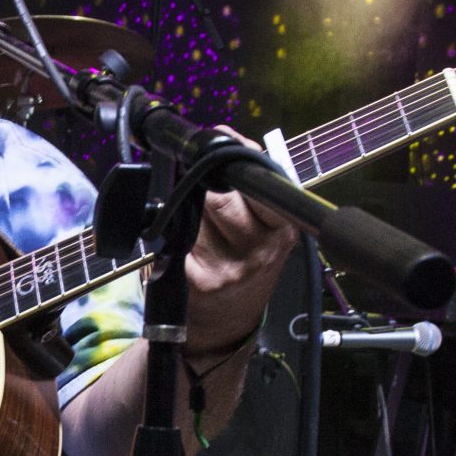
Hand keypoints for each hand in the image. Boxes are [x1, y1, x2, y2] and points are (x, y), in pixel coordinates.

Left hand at [180, 134, 299, 349]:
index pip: (263, 185)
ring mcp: (231, 268)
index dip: (237, 167)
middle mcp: (262, 250)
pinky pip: (177, 240)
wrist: (226, 323)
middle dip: (206, 190)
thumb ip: (246, 181)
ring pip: (196, 215)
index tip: (225, 162)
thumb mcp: (261, 224)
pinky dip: (172, 235)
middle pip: (220, 198)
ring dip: (189, 211)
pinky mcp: (200, 281)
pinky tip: (181, 244)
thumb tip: (222, 133)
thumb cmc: (241, 261)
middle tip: (205, 197)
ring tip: (197, 225)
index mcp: (283, 227)